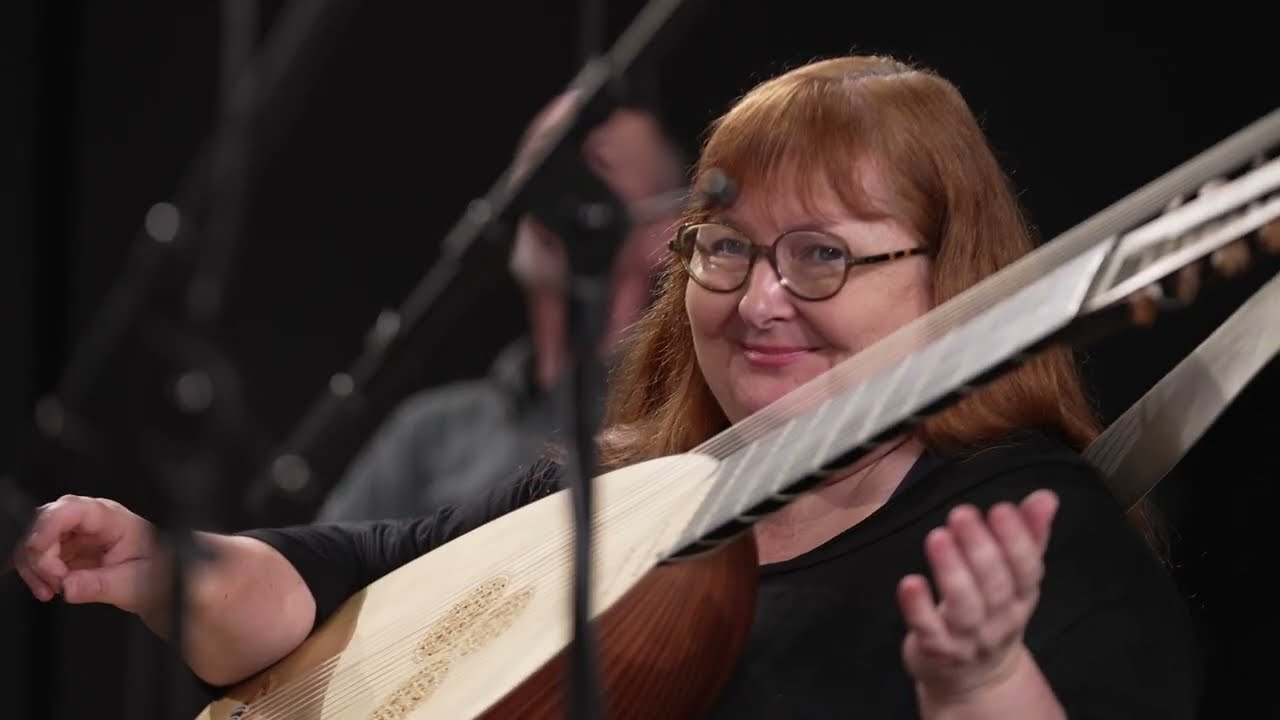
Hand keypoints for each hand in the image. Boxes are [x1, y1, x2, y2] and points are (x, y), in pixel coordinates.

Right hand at [12, 495, 163, 615]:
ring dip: (34, 567)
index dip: (48, 525)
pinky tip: (48, 589)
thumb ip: (99, 585)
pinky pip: (38, 555)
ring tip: (51, 590)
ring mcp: (76, 531)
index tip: (37, 551)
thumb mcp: (132, 583)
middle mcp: (90, 519)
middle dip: (40, 555)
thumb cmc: (154, 573)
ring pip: (35, 538)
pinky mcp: (66, 547)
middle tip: (56, 583)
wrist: (160, 579)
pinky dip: (35, 573)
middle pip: (45, 522)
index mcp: (112, 518)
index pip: (72, 508)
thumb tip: (67, 586)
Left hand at [897, 489, 1058, 701]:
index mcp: (1022, 597)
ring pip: (964, 608)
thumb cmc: (993, 612)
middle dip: (980, 549)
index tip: (1001, 509)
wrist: (975, 679)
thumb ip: (1030, 536)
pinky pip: (929, 631)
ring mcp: (969, 639)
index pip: (1027, 570)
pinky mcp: (937, 651)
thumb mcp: (1016, 578)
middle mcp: (1000, 620)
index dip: (1017, 541)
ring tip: (938, 537)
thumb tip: (1046, 497)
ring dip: (951, 572)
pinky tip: (909, 582)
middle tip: (962, 514)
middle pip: (995, 586)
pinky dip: (919, 608)